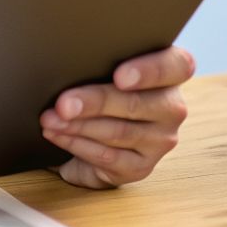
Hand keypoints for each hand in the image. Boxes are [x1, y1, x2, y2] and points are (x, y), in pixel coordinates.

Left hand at [39, 46, 192, 188]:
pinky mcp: (141, 167)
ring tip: (50, 119)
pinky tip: (57, 135)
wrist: (97, 134)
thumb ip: (102, 60)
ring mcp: (160, 140)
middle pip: (135, 103)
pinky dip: (77, 144)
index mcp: (172, 72)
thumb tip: (66, 60)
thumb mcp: (105, 68)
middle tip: (63, 104)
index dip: (149, 71)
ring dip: (78, 125)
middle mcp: (172, 107)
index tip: (120, 76)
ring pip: (118, 131)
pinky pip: (108, 156)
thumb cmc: (102, 88)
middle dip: (94, 103)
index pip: (176, 66)